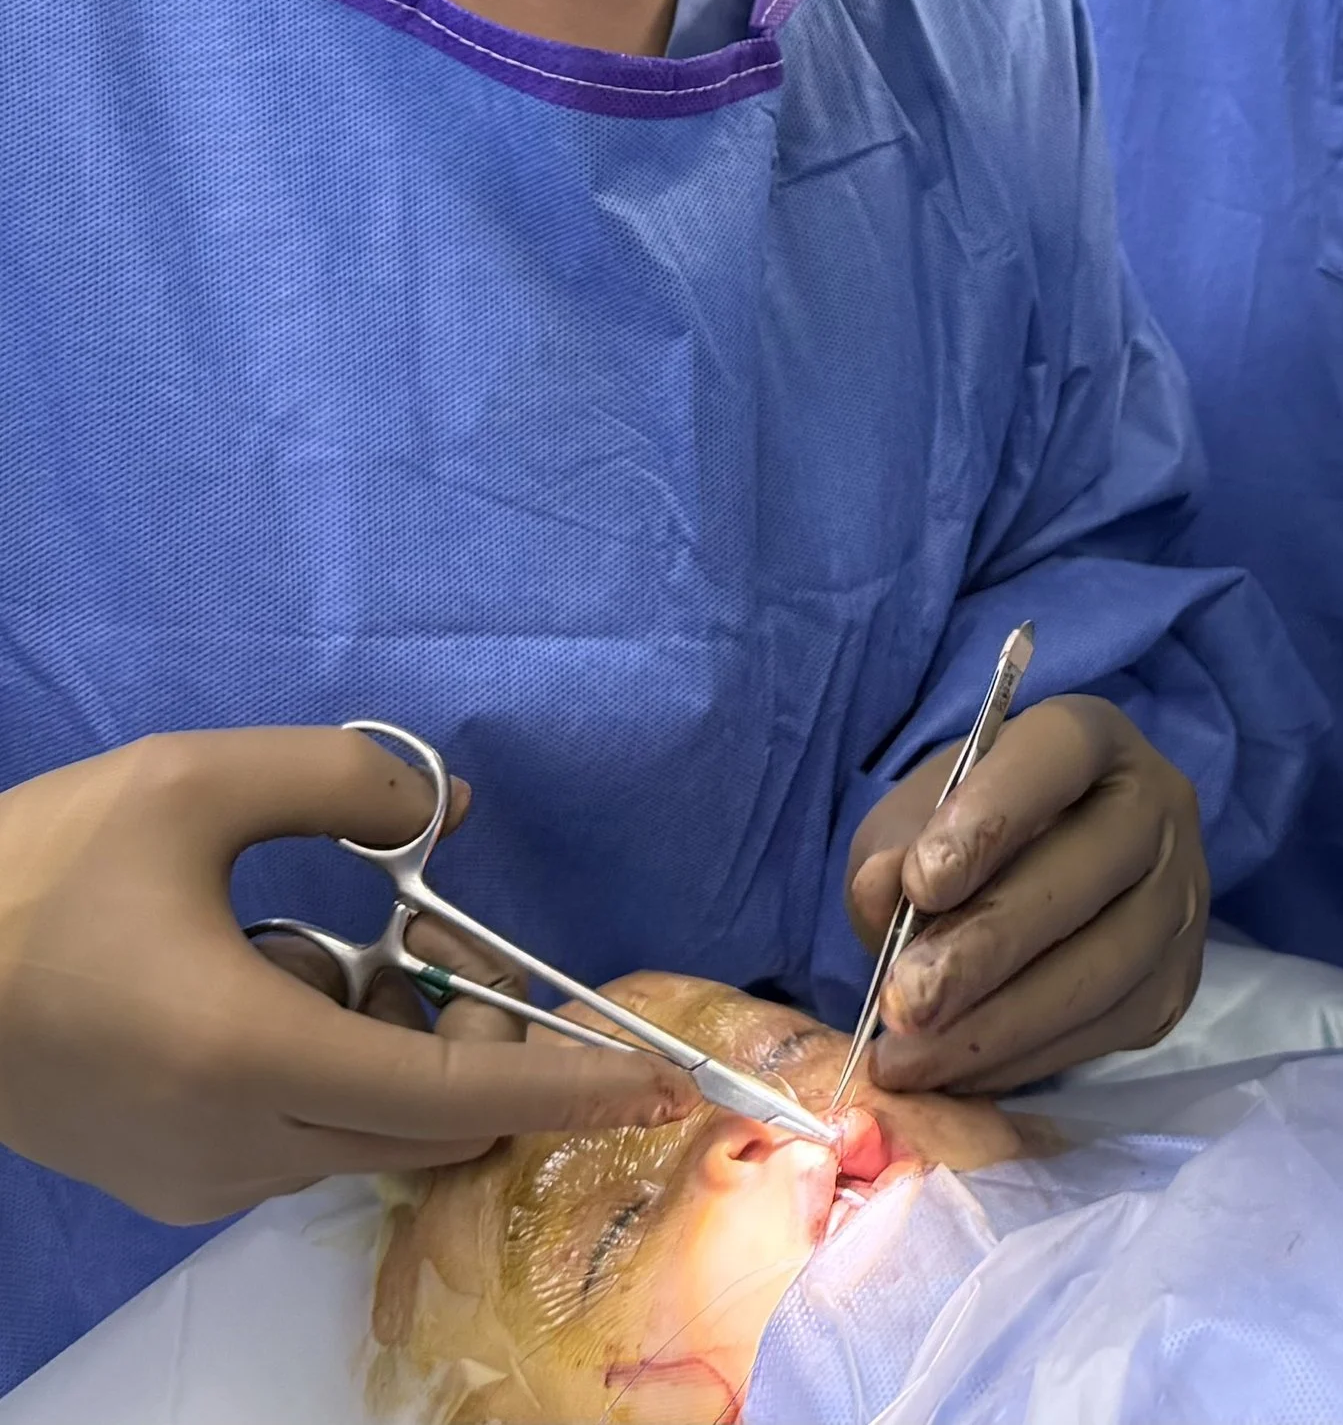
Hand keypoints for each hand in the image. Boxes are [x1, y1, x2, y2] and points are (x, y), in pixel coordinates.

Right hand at [0, 731, 694, 1222]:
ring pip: (368, 1136)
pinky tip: (284, 983)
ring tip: (353, 943)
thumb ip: (342, 780)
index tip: (659, 1083)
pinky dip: (343, 1074)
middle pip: (428, 1128)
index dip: (568, 1082)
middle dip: (492, 1053)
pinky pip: (306, 1142)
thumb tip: (449, 808)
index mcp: (255, 1057)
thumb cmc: (39, 874)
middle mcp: (239, 1149)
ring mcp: (199, 1182)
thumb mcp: (194, 784)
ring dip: (405, 1053)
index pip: (454, 1090)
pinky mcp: (169, 1184)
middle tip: (474, 949)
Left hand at [845, 694, 1206, 1094]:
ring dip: (997, 1025)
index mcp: (1094, 738)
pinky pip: (1106, 1029)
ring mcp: (1180, 897)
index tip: (921, 883)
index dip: (992, 817)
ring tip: (910, 1058)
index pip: (1060, 755)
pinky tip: (957, 1072)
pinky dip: (1023, 1060)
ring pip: (1100, 966)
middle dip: (986, 946)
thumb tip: (884, 891)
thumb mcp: (920, 817)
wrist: (1047, 876)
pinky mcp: (1177, 980)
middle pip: (1086, 872)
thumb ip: (896, 845)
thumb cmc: (972, 831)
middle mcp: (1158, 805)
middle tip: (903, 1001)